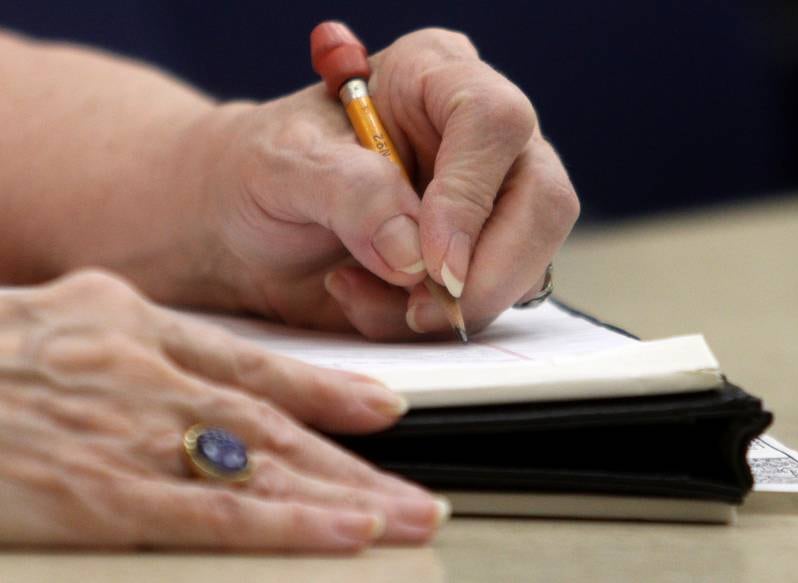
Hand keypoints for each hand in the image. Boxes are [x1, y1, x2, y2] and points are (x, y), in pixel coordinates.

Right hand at [0, 270, 445, 550]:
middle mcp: (139, 369)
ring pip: (256, 464)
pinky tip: (340, 534)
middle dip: (350, 458)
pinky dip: (282, 522)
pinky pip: (208, 509)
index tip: (383, 407)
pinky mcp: (90, 490)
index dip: (323, 389)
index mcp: (128, 323)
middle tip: (415, 488)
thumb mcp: (56, 319)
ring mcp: (119, 428)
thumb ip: (124, 340)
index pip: (248, 362)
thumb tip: (192, 377)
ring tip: (404, 516)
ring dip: (337, 494)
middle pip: (269, 420)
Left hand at [193, 27, 578, 338]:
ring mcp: (487, 202)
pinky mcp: (477, 258)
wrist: (247, 226)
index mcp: (435, 76)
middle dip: (485, 271)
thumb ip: (349, 193)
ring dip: (450, 304)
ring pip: (527, 263)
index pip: (494, 121)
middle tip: (416, 307)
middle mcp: (477, 137)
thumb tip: (417, 254)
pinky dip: (434, 322)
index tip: (427, 261)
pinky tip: (378, 302)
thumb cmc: (261, 172)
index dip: (469, 197)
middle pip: (541, 200)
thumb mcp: (282, 165)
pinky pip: (491, 303)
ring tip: (364, 293)